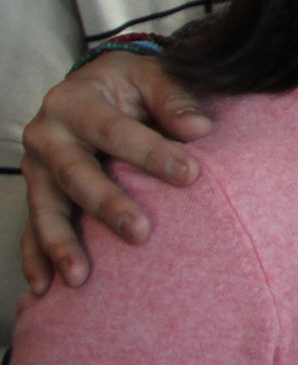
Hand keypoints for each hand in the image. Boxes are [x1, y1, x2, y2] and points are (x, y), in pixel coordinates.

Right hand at [20, 52, 212, 294]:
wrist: (93, 87)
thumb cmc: (131, 85)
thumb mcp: (151, 75)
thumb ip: (175, 98)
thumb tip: (200, 127)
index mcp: (74, 100)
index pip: (114, 130)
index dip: (150, 153)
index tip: (190, 176)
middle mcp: (47, 134)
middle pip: (76, 174)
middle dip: (107, 206)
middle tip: (140, 234)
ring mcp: (36, 168)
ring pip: (46, 209)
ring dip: (62, 245)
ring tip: (81, 277)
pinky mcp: (36, 193)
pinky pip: (30, 230)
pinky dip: (36, 259)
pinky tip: (46, 289)